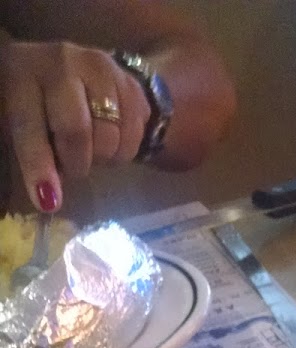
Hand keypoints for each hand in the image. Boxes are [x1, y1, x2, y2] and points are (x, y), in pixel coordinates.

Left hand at [0, 40, 150, 211]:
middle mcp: (61, 62)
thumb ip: (34, 155)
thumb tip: (50, 199)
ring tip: (92, 149)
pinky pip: (135, 134)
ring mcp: (100, 67)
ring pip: (111, 136)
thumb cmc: (41, 104)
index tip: (49, 201)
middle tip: (74, 166)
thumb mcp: (25, 123)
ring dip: (103, 158)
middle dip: (77, 162)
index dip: (39, 165)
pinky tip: (112, 141)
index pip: (30, 125)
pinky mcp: (129, 82)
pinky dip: (124, 150)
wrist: (78, 72)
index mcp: (23, 73)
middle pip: (77, 130)